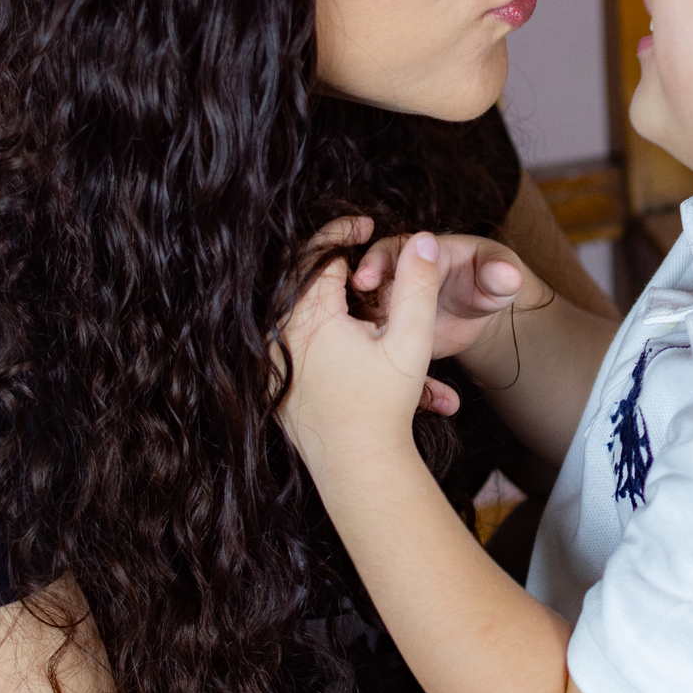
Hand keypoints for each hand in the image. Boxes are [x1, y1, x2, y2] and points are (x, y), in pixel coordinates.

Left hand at [278, 221, 450, 470]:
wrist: (357, 467)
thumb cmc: (384, 407)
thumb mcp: (410, 342)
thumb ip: (417, 285)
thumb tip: (423, 239)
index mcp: (307, 318)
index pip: (317, 253)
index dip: (343, 230)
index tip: (367, 225)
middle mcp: (278, 334)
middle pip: (299, 276)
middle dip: (333, 259)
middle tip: (362, 250)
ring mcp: (269, 359)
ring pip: (291, 306)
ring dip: (323, 292)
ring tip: (357, 290)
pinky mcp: (271, 378)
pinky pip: (286, 335)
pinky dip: (311, 323)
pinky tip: (342, 328)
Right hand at [352, 231, 525, 366]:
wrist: (479, 310)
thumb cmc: (491, 278)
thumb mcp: (499, 275)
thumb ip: (501, 272)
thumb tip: (508, 276)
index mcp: (417, 253)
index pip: (388, 252)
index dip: (374, 264)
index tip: (365, 279)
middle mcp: (393, 277)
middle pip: (362, 288)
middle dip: (353, 305)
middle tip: (352, 325)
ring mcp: (387, 306)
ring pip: (364, 321)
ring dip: (360, 340)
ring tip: (367, 361)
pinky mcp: (387, 334)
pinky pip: (380, 350)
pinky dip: (385, 369)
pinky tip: (400, 391)